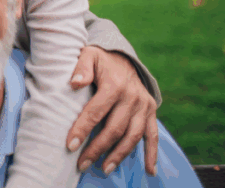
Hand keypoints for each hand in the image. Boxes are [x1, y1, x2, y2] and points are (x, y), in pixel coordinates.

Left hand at [66, 46, 157, 175]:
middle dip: (97, 148)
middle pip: (115, 128)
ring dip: (120, 154)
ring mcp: (144, 106)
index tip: (70, 145)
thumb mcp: (89, 55)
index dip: (83, 129)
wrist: (123, 58)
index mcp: (115, 85)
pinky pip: (153, 135)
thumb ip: (81, 67)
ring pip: (133, 135)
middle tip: (82, 163)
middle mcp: (133, 97)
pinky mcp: (151, 112)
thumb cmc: (100, 60)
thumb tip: (75, 82)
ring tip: (105, 168)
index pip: (96, 111)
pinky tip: (150, 170)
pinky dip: (152, 154)